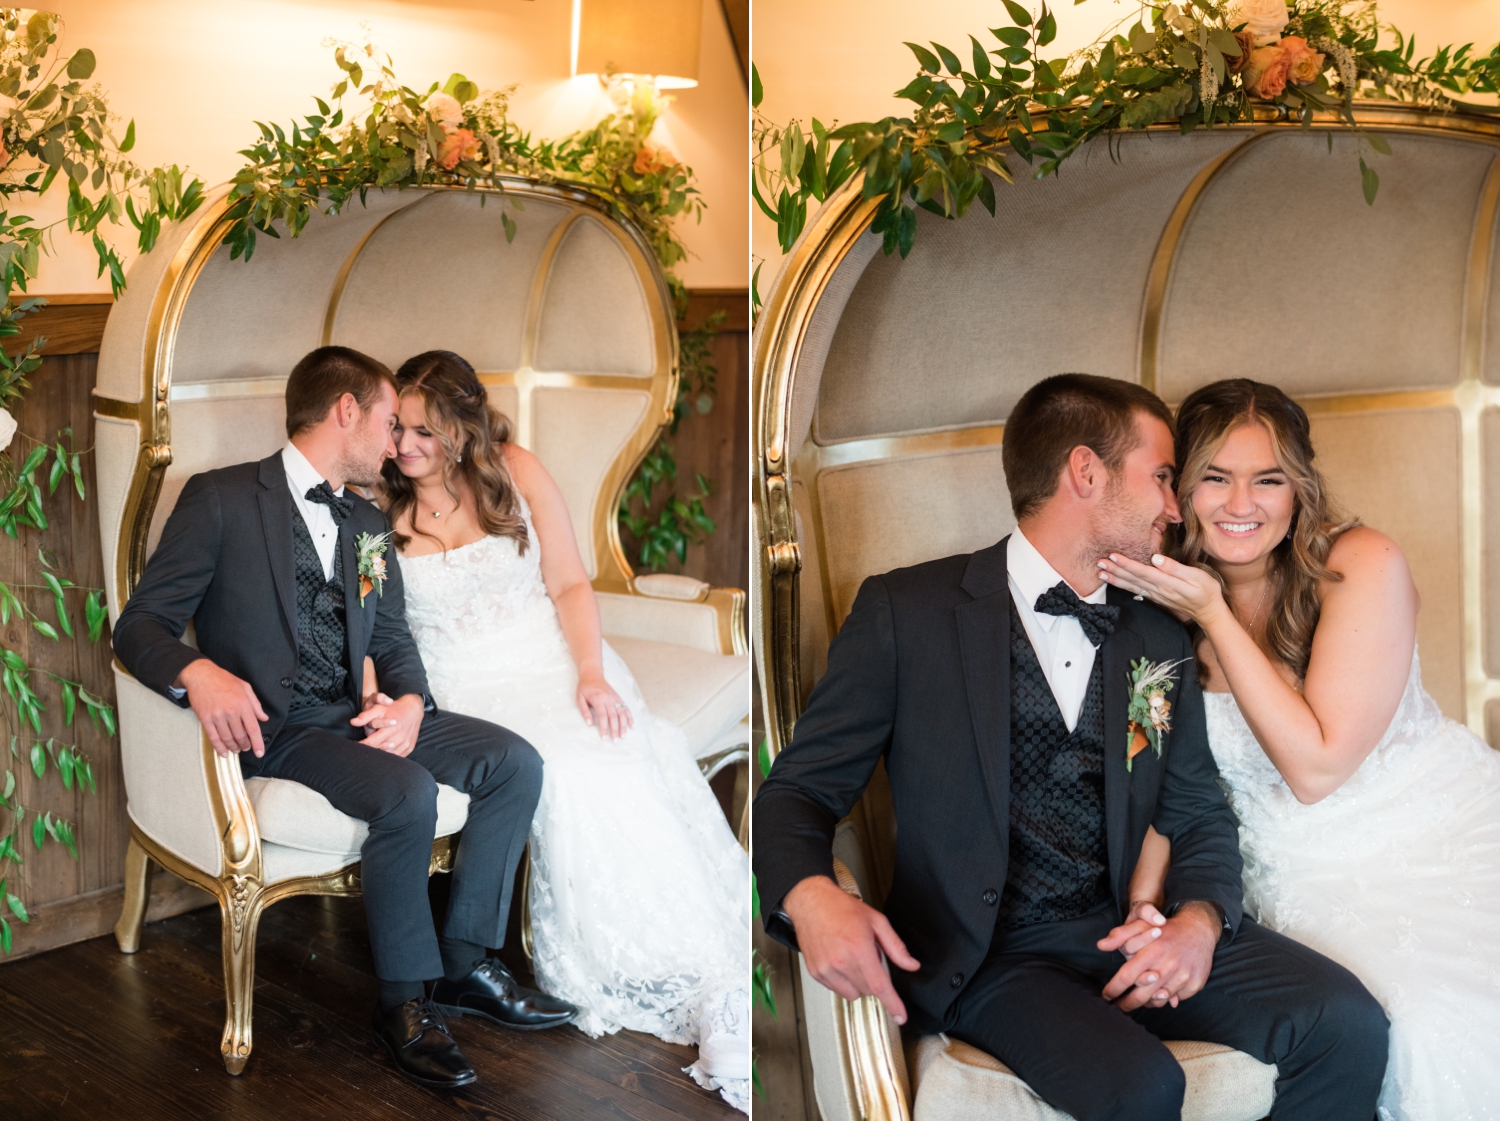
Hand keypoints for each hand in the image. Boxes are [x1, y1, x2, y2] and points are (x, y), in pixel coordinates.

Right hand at [178, 659, 267, 757]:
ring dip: (233, 747)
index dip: (257, 743)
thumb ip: (256, 704)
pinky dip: (219, 747)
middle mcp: (231, 712)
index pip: (253, 728)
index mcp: (243, 704)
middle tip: (246, 748)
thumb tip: (263, 718)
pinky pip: (213, 738)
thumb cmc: (224, 680)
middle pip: (240, 736)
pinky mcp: (205, 719)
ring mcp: (217, 716)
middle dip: (245, 745)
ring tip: (236, 750)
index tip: (260, 753)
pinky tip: (223, 753)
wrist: (201, 675)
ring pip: (227, 738)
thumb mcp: (245, 688)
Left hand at [349, 692, 423, 756]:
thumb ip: (366, 716)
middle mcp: (398, 738)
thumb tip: (353, 722)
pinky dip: (389, 755)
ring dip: (380, 753)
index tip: (356, 747)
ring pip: (388, 755)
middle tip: (363, 748)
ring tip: (374, 750)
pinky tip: (384, 751)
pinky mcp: (409, 748)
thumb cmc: (394, 709)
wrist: (414, 710)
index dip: (362, 745)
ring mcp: (404, 744)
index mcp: (390, 729)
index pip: (372, 742)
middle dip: (370, 749)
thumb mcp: (379, 708)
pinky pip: (397, 756)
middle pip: (379, 750)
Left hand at [577, 674, 633, 740]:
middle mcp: (609, 699)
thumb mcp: (580, 698)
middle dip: (615, 729)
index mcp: (598, 699)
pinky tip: (631, 725)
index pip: (603, 716)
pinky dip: (630, 717)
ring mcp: (615, 698)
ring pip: (622, 713)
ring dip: (624, 725)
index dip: (604, 728)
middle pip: (614, 716)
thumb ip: (585, 711)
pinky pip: (626, 708)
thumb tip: (589, 724)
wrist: (593, 675)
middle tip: (615, 740)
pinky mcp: (619, 697)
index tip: (604, 737)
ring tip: (623, 736)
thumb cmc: (585, 688)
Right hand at [783, 874, 920, 1025]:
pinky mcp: (816, 973)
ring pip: (852, 994)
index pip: (879, 986)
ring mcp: (826, 969)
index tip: (901, 1016)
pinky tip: (838, 960)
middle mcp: (841, 962)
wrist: (811, 903)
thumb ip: (896, 947)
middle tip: (866, 955)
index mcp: (859, 949)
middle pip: (868, 990)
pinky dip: (842, 980)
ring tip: (851, 958)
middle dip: (873, 978)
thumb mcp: (876, 921)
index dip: (893, 1003)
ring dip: (857, 982)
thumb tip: (912, 965)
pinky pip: (836, 989)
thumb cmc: (842, 908)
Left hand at [1097, 552, 1227, 626]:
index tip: (1113, 556)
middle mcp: (1157, 589)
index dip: (1127, 564)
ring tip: (1101, 572)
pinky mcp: (1155, 597)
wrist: (1208, 611)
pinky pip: (1136, 590)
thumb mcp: (1196, 576)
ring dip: (1116, 578)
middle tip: (1099, 561)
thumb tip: (1156, 558)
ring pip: (1132, 585)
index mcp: (1166, 582)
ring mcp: (1155, 594)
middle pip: (1133, 578)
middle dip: (1115, 570)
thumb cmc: (1206, 591)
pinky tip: (1115, 581)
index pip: (1142, 571)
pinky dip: (1123, 585)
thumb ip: (1175, 568)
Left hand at [1101, 900, 1219, 1011]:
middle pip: (1141, 995)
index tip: (1106, 995)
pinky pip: (1174, 999)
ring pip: (1158, 1000)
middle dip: (1126, 1003)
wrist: (1198, 929)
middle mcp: (1167, 967)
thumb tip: (1100, 945)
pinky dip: (1163, 999)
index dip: (1114, 988)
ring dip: (1145, 1003)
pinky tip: (1156, 995)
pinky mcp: (1194, 984)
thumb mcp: (1140, 923)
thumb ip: (1120, 935)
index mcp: (1152, 953)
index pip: (1127, 976)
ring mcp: (1182, 978)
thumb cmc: (1165, 928)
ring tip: (1136, 1001)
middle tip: (1118, 1006)